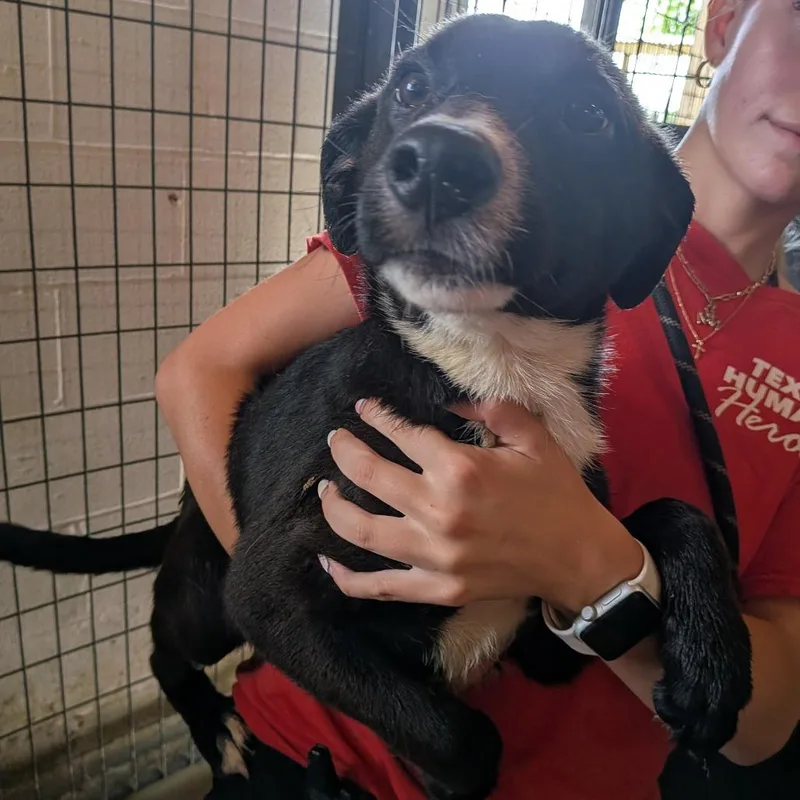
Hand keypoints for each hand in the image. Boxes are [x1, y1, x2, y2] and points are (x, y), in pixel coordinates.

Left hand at [318, 399, 642, 610]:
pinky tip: (327, 561)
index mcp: (461, 469)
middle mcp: (439, 511)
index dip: (377, 418)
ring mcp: (435, 556)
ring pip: (362, 531)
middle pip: (369, 477)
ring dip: (334, 508)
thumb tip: (449, 400)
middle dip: (344, 451)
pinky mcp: (439, 589)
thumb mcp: (533, 438)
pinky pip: (380, 587)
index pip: (402, 436)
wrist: (580, 558)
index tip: (363, 409)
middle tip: (336, 440)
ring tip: (325, 491)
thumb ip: (491, 410)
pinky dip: (347, 578)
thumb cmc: (557, 494)